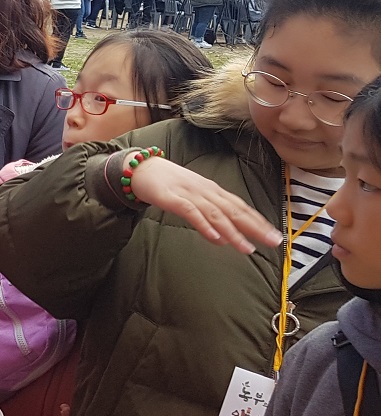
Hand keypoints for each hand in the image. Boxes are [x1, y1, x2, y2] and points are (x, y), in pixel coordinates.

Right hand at [127, 156, 281, 253]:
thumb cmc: (167, 182)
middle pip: (234, 210)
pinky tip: (215, 238)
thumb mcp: (193, 193)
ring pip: (216, 214)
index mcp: (212, 190)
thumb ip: (208, 210)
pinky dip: (205, 226)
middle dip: (255, 227)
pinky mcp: (171, 198)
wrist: (140, 167)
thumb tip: (225, 233)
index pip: (240, 207)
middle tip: (272, 242)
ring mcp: (189, 194)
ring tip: (247, 248)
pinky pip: (191, 213)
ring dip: (233, 232)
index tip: (275, 235)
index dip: (258, 221)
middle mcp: (205, 191)